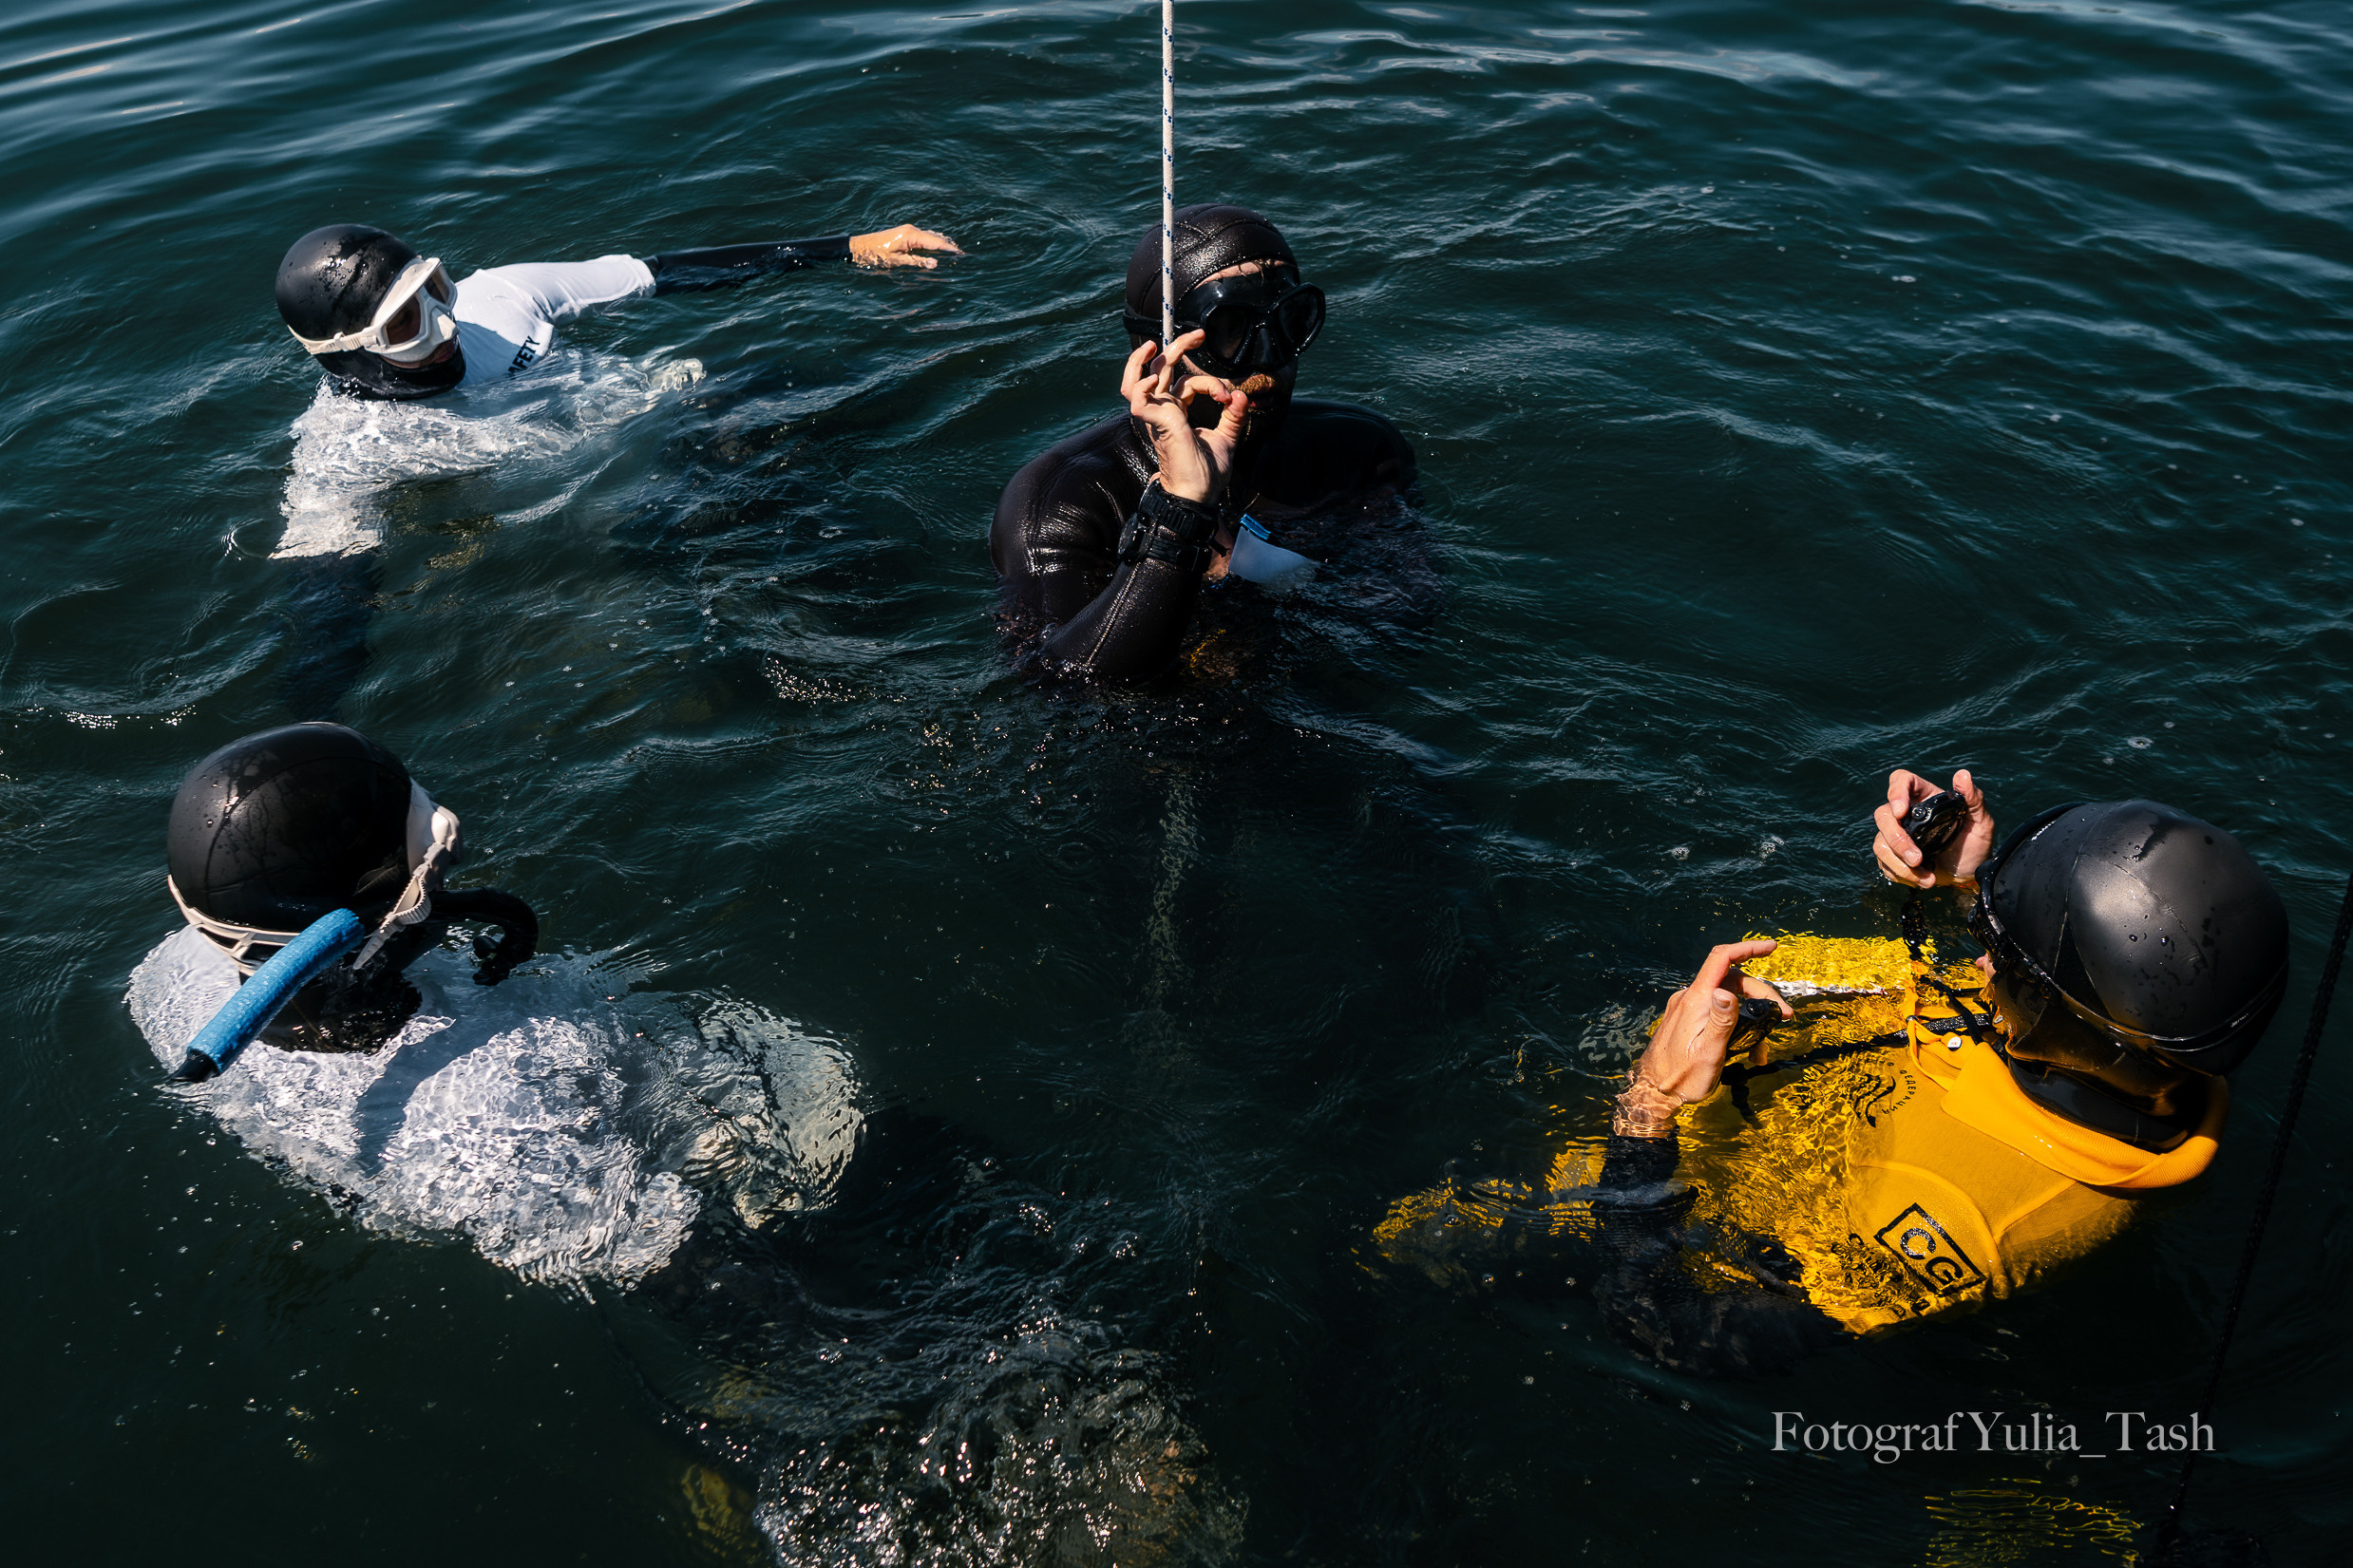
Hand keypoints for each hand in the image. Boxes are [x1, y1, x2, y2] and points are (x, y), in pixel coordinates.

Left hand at [849, 224, 961, 268]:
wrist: (859, 247)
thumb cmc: (875, 255)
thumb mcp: (896, 262)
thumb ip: (917, 262)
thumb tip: (935, 264)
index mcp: (910, 235)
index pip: (935, 242)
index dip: (949, 249)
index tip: (961, 254)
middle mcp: (911, 230)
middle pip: (935, 238)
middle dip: (947, 247)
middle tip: (961, 256)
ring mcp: (909, 231)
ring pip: (930, 237)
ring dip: (941, 245)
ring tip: (954, 253)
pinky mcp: (906, 234)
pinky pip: (923, 239)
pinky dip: (933, 244)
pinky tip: (938, 249)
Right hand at [1120, 330, 1245, 505]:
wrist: (1196, 496)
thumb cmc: (1206, 474)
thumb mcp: (1227, 438)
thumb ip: (1234, 416)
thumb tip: (1242, 394)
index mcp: (1176, 413)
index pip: (1188, 383)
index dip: (1211, 383)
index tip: (1230, 398)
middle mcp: (1163, 412)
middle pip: (1160, 371)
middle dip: (1177, 348)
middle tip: (1198, 334)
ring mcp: (1156, 417)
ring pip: (1136, 381)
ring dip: (1140, 360)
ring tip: (1153, 344)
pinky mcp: (1156, 424)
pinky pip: (1137, 400)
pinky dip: (1142, 386)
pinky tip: (1153, 379)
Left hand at [1632, 940, 1792, 1104]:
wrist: (1654, 1091)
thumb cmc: (1681, 1077)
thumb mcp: (1708, 1053)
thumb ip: (1721, 1021)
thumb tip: (1727, 992)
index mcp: (1695, 1000)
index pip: (1721, 959)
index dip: (1747, 948)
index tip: (1772, 947)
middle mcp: (1689, 998)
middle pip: (1732, 980)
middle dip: (1761, 994)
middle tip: (1785, 1016)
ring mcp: (1687, 1008)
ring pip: (1727, 998)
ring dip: (1751, 1014)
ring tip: (1763, 1046)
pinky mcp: (1687, 1019)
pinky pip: (1716, 1012)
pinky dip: (1735, 1024)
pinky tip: (1747, 1050)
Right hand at [1872, 767, 1997, 887]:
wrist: (1969, 875)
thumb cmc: (1976, 845)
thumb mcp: (1981, 822)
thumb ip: (1974, 799)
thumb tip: (1963, 775)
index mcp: (1926, 798)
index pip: (1901, 781)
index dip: (1896, 791)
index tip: (1901, 811)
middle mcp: (1908, 814)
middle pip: (1883, 815)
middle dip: (1897, 839)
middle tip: (1917, 858)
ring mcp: (1898, 835)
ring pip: (1880, 842)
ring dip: (1899, 863)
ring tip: (1927, 877)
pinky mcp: (1894, 856)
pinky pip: (1884, 862)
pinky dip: (1902, 875)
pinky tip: (1923, 880)